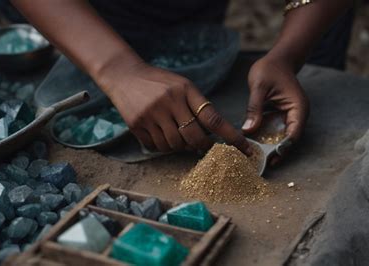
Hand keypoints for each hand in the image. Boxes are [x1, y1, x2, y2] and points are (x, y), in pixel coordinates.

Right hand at [99, 62, 250, 153]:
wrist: (124, 75)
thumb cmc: (158, 82)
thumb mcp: (181, 85)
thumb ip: (196, 105)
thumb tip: (211, 134)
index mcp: (185, 90)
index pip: (213, 118)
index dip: (231, 136)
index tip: (245, 149)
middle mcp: (169, 102)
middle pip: (193, 138)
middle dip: (201, 146)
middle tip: (203, 146)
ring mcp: (152, 114)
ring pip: (174, 145)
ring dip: (179, 146)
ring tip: (176, 134)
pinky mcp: (137, 125)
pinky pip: (156, 146)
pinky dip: (161, 145)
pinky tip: (159, 133)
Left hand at [244, 55, 309, 160]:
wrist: (276, 60)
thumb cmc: (269, 70)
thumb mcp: (259, 88)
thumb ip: (254, 109)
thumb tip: (248, 130)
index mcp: (298, 108)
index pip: (294, 133)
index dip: (283, 148)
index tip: (271, 158)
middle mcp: (297, 115)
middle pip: (289, 139)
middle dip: (277, 152)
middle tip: (262, 165)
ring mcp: (289, 116)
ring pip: (282, 137)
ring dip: (271, 147)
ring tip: (257, 160)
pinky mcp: (280, 117)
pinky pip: (274, 131)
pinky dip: (266, 138)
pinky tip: (254, 146)